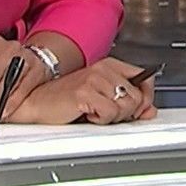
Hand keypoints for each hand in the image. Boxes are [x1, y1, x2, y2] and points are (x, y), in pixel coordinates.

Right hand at [37, 57, 158, 125]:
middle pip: (138, 97)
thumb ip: (128, 103)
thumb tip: (150, 111)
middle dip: (127, 112)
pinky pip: (110, 113)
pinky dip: (101, 120)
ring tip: (96, 113)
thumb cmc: (65, 100)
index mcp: (109, 65)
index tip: (138, 109)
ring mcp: (94, 79)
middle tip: (107, 114)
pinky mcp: (85, 92)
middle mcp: (104, 69)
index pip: (145, 77)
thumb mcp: (101, 99)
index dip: (146, 97)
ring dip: (113, 117)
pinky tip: (88, 115)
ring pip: (126, 106)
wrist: (35, 102)